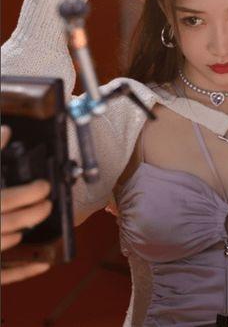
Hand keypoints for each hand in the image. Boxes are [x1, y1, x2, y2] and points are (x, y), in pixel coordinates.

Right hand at [1, 126, 52, 283]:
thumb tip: (5, 130)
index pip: (7, 198)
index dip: (30, 192)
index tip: (44, 186)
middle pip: (9, 221)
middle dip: (34, 212)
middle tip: (47, 204)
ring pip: (2, 243)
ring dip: (21, 231)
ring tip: (33, 220)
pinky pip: (0, 274)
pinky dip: (21, 271)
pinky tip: (41, 264)